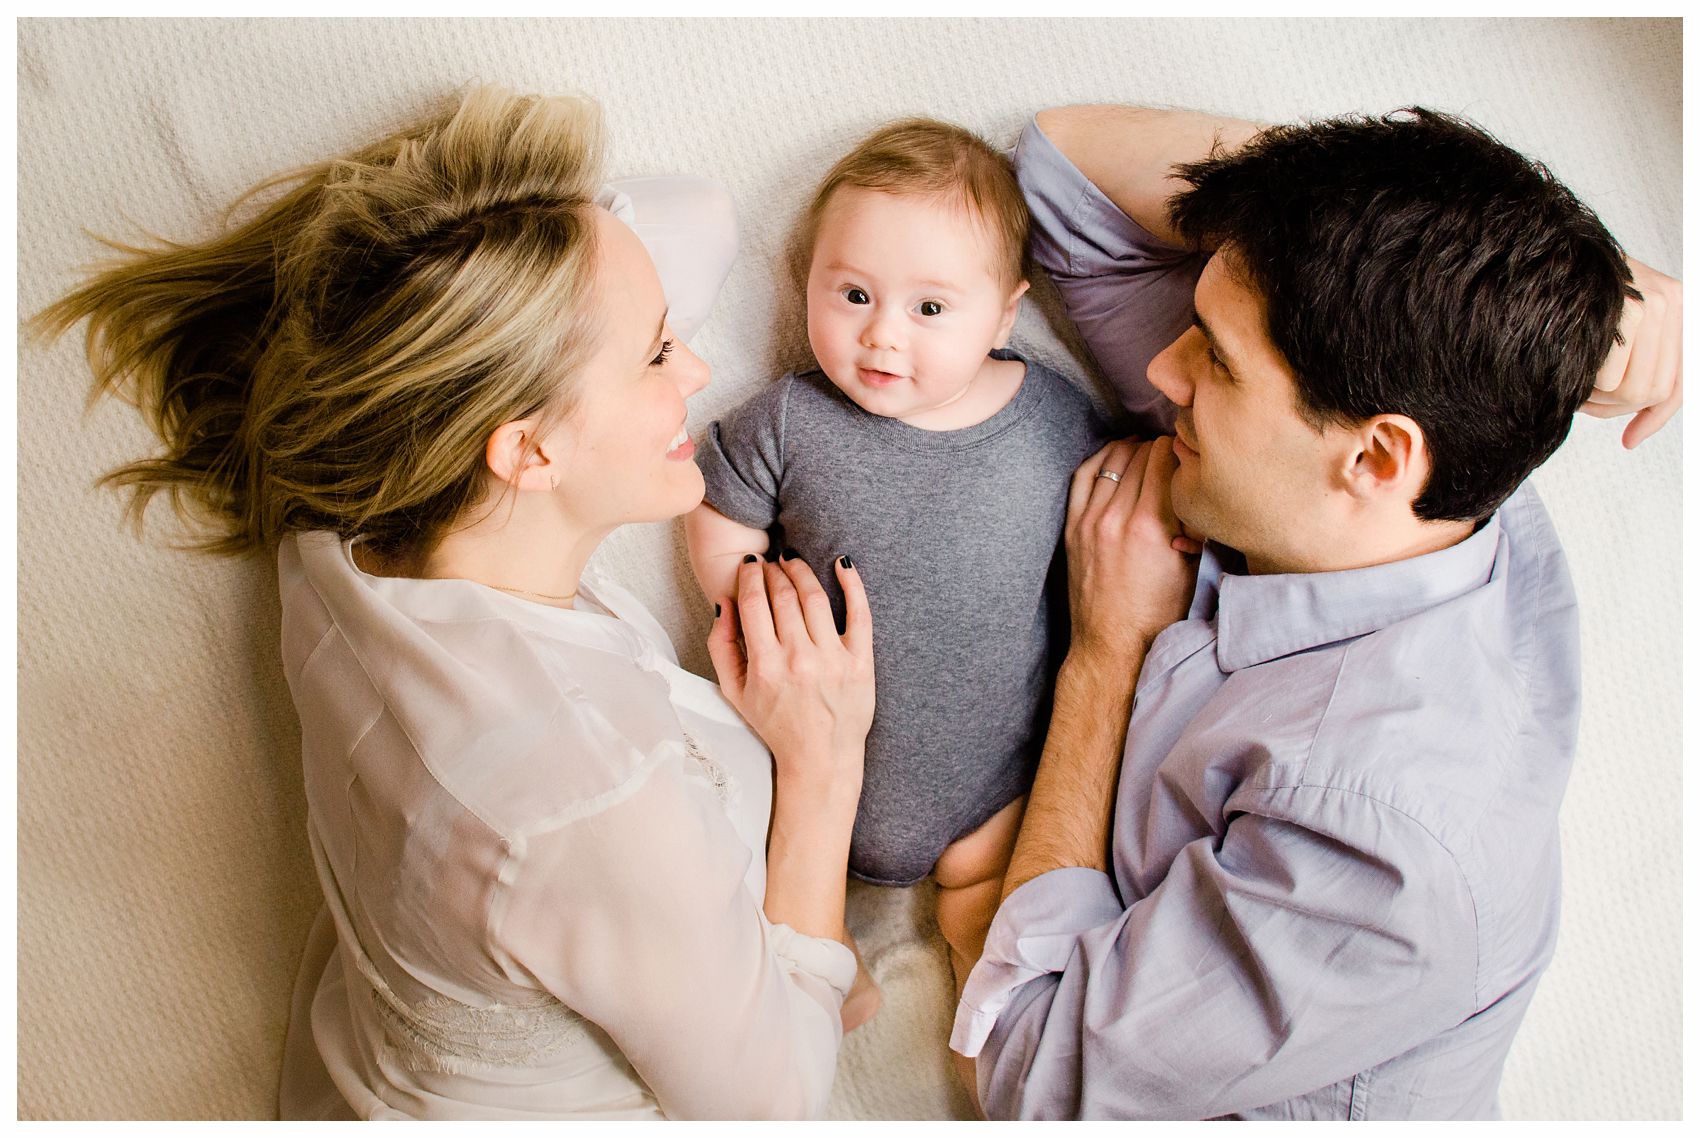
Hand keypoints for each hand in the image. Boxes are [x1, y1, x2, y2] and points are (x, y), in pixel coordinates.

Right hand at [707, 554, 874, 789]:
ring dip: (801, 572)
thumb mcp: (734, 692)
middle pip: (783, 595)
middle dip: (773, 571)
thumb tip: (723, 603)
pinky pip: (859, 612)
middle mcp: (798, 659)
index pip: (754, 603)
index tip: (750, 566)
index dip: (750, 576)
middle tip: (770, 563)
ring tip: (793, 563)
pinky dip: (852, 584)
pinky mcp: (860, 661)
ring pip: (815, 597)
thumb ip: (721, 647)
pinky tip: (843, 564)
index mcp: (765, 665)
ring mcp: (832, 659)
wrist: (820, 757)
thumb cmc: (775, 724)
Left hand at [1064, 437, 1200, 664]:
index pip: (1164, 460)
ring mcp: (1090, 521)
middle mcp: (1118, 518)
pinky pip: (1084, 476)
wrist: (1113, 641)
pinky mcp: (1073, 527)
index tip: (1187, 450)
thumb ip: (1192, 523)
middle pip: (1139, 456)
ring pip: (1112, 461)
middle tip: (1171, 451)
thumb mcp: (1189, 567)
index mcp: (1152, 527)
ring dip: (1131, 450)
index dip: (1178, 449)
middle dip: (1158, 448)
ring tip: (1146, 450)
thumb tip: (1194, 484)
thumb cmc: (1158, 610)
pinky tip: (1115, 455)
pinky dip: (1101, 459)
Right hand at [1583, 255, 1681, 447]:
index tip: (1630, 439)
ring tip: (1572, 380)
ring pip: (1633, 389)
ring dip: (1595, 397)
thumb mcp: (1607, 328)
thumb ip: (1630, 363)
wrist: (1544, 252)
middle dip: (1613, 408)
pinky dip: (1586, 381)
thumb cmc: (1566, 292)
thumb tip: (1634, 428)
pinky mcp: (1635, 306)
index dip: (1654, 418)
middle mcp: (1674, 303)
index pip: (1676, 383)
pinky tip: (1567, 365)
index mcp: (1675, 308)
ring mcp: (1657, 303)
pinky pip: (1612, 375)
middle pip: (1652, 391)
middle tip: (1583, 400)